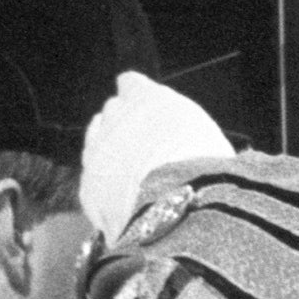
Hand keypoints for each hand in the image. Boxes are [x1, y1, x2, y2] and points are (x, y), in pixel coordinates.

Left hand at [79, 71, 235, 238]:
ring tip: (138, 181)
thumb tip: (194, 141)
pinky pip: (95, 185)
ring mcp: (96, 152)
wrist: (180, 213)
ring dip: (112, 159)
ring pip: (97, 147)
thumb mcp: (210, 139)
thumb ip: (187, 129)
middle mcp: (114, 117)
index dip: (141, 100)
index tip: (152, 114)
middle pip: (112, 114)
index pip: (131, 84)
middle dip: (126, 129)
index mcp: (145, 97)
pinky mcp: (88, 188)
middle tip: (149, 152)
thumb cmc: (206, 173)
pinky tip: (129, 205)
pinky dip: (107, 192)